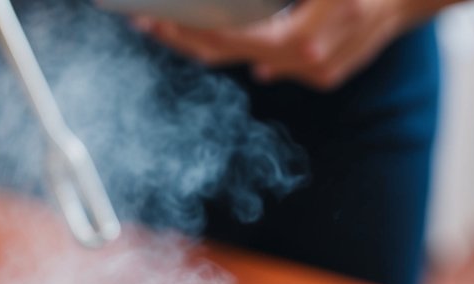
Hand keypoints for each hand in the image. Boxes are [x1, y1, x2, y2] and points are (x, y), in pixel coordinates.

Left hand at [133, 0, 443, 89]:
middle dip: (188, 40)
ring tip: (172, 28)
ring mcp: (320, 71)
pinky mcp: (324, 74)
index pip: (233, 39)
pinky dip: (244, 49)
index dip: (191, 32)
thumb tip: (251, 56)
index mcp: (313, 30)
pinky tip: (212, 40)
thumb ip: (274, 20)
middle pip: (233, 56)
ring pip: (249, 61)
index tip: (156, 20)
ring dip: (211, 45)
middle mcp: (314, 58)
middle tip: (150, 24)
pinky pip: (272, 64)